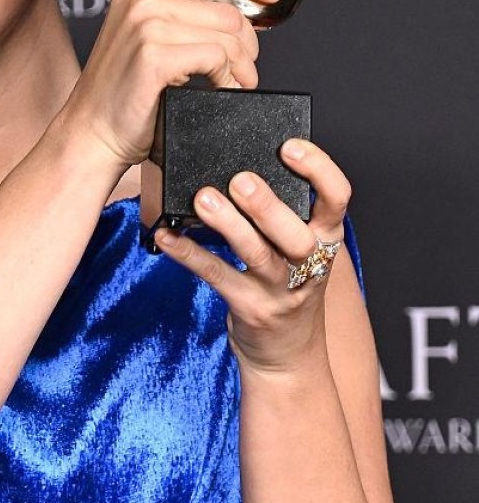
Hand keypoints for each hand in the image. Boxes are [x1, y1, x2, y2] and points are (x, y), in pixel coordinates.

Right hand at [62, 0, 281, 169]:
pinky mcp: (155, 54)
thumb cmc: (123, 94)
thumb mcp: (148, 38)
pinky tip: (219, 90)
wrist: (92, 132)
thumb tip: (236, 13)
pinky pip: (217, 58)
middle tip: (243, 71)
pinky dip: (226, 79)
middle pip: (227, 11)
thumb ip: (182, 14)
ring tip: (233, 84)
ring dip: (240, 66)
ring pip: (227, 35)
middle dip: (246, 45)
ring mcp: (147, 23)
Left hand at [153, 139, 351, 372]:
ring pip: (256, 254)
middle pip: (294, 233)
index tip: (290, 145)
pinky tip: (166, 236)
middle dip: (266, 204)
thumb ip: (284, 216)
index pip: (336, 198)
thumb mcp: (302, 252)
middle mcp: (307, 264)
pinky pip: (217, 277)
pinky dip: (189, 254)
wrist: (289, 357)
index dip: (318, 170)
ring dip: (227, 224)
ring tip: (203, 199)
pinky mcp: (248, 308)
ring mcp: (279, 290)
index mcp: (324, 240)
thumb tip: (244, 166)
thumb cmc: (290, 291)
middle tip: (240, 178)